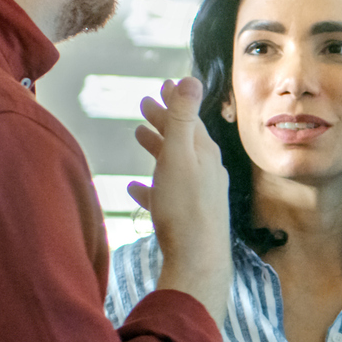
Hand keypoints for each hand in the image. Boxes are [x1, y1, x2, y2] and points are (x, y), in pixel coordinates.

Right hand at [128, 77, 231, 320]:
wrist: (198, 262)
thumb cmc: (185, 208)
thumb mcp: (180, 155)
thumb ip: (183, 118)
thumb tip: (191, 79)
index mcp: (205, 154)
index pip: (190, 119)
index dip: (175, 101)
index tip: (161, 85)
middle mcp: (207, 172)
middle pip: (184, 139)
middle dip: (166, 120)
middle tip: (146, 104)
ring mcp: (199, 196)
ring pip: (176, 165)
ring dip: (158, 148)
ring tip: (139, 135)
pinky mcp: (188, 219)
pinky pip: (167, 196)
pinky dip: (152, 186)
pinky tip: (134, 188)